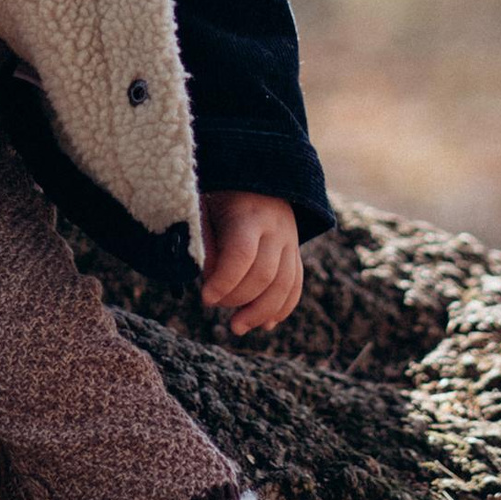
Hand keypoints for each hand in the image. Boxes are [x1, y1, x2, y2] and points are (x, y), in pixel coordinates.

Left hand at [200, 192, 301, 338]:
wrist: (259, 172)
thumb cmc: (220, 192)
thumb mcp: (205, 205)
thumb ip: (204, 239)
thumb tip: (210, 277)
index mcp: (249, 213)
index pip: (242, 255)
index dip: (224, 282)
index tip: (204, 298)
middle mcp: (276, 228)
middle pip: (265, 275)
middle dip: (238, 299)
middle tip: (213, 304)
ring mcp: (290, 242)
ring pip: (285, 286)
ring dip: (260, 313)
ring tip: (236, 327)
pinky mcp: (295, 252)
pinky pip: (296, 286)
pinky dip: (281, 308)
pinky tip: (264, 324)